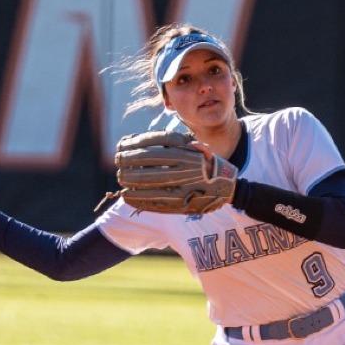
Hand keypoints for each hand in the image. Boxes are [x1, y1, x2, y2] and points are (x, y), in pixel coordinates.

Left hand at [110, 130, 235, 214]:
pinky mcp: (180, 204)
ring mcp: (182, 187)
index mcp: (186, 153)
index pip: (154, 145)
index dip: (135, 145)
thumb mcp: (194, 147)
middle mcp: (184, 169)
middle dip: (129, 163)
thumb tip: (138, 140)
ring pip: (149, 183)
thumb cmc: (205, 164)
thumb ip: (172, 142)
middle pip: (148, 164)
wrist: (225, 187)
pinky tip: (127, 196)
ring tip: (121, 179)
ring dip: (131, 181)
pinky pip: (154, 201)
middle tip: (118, 163)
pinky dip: (138, 199)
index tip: (121, 146)